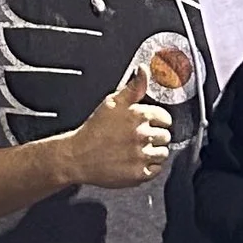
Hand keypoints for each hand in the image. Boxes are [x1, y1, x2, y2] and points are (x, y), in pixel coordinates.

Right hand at [64, 62, 172, 190]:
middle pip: (166, 136)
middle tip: (139, 139)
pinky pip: (157, 169)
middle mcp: (142, 135)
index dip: (157, 122)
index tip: (148, 125)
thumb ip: (134, 86)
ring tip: (137, 151)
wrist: (77, 156)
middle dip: (155, 137)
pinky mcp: (138, 173)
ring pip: (163, 153)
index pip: (165, 118)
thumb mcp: (112, 102)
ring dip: (154, 152)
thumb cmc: (94, 129)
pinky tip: (136, 162)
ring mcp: (141, 155)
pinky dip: (150, 167)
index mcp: (139, 115)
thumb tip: (144, 69)